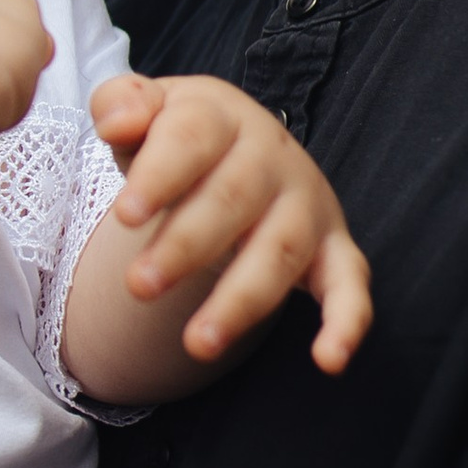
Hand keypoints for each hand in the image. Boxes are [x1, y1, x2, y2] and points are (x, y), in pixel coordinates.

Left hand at [89, 75, 372, 371]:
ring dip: (241, 300)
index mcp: (222, 115)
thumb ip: (122, 106)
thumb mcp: (146, 110)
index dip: (159, 176)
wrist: (236, 146)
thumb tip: (117, 121)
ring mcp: (309, 204)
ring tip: (197, 344)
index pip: (192, 140)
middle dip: (185, 247)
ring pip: (279, 252)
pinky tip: (329, 360)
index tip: (123, 215)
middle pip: (232, 200)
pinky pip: (350, 286)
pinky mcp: (334, 249)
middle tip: (138, 287)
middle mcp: (274, 157)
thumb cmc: (178, 136)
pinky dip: (347, 322)